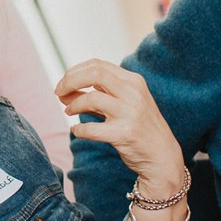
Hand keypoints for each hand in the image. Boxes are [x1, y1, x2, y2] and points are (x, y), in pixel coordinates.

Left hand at [55, 59, 182, 197]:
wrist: (162, 156)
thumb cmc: (140, 127)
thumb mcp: (126, 102)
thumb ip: (100, 93)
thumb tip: (65, 89)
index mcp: (133, 81)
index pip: (97, 65)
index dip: (75, 71)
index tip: (64, 82)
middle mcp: (133, 93)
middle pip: (94, 74)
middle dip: (70, 81)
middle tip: (58, 92)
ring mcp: (129, 113)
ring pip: (91, 99)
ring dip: (73, 105)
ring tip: (69, 112)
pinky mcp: (124, 134)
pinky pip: (90, 129)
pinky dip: (78, 129)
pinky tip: (77, 130)